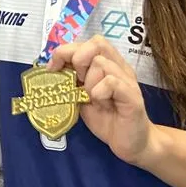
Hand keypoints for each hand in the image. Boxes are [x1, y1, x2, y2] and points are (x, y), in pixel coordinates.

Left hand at [49, 35, 154, 165]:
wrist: (132, 143)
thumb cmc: (107, 119)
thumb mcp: (83, 96)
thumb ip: (73, 80)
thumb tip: (52, 68)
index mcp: (108, 65)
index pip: (89, 42)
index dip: (67, 50)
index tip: (53, 68)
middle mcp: (119, 68)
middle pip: (97, 44)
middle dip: (78, 60)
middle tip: (78, 83)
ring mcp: (128, 80)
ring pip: (101, 64)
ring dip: (89, 83)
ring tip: (93, 100)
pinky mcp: (132, 96)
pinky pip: (111, 82)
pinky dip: (99, 93)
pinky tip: (101, 104)